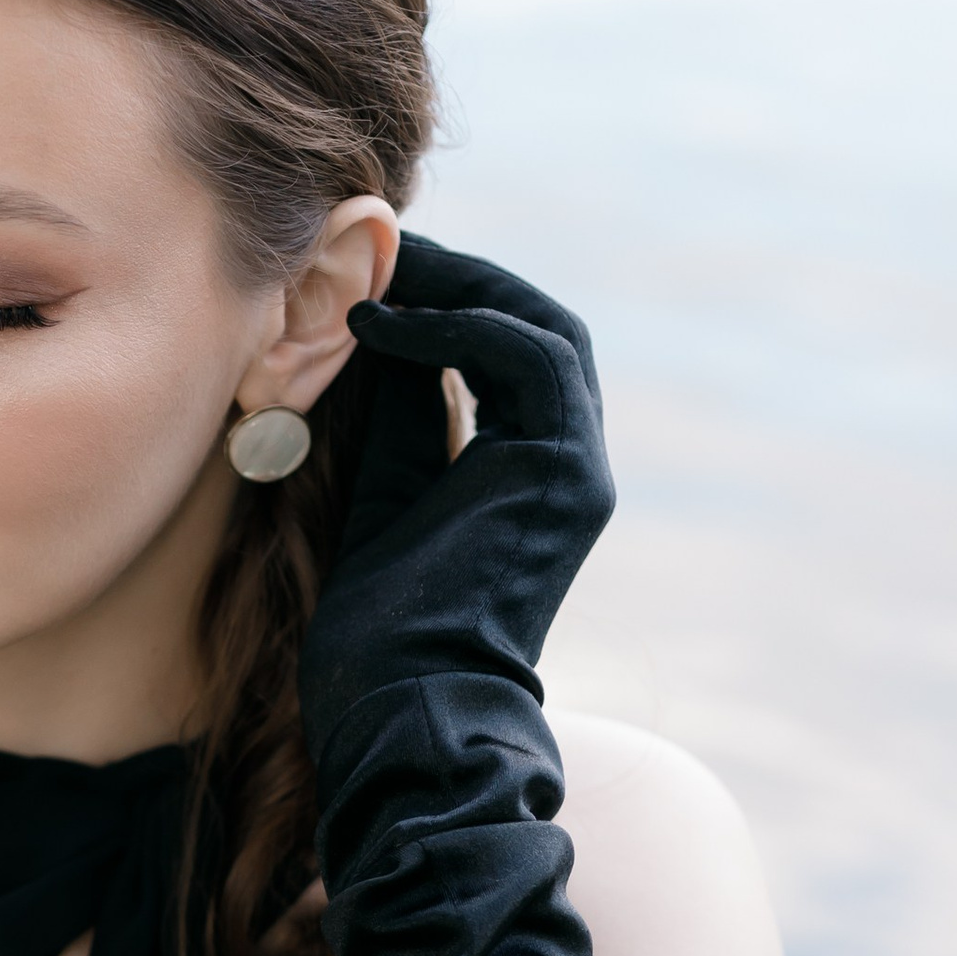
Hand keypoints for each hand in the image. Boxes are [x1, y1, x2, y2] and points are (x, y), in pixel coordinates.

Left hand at [299, 230, 612, 768]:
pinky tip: (381, 328)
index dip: (454, 306)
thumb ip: (400, 419)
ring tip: (380, 274)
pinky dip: (454, 329)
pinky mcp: (565, 470)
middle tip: (384, 252)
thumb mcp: (384, 495)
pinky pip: (525, 358)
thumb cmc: (381, 631)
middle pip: (541, 330)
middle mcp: (569, 466)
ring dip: (461, 289)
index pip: (514, 358)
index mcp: (533, 476)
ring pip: (545, 330)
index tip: (380, 279)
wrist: (404, 703)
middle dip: (464, 282)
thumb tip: (384, 331)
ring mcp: (577, 469)